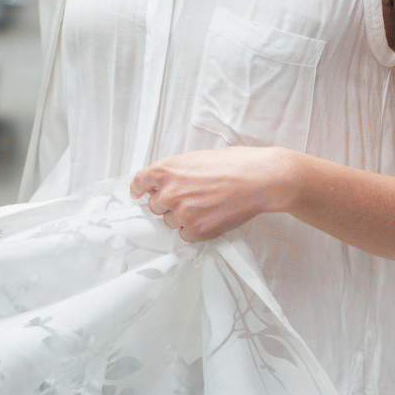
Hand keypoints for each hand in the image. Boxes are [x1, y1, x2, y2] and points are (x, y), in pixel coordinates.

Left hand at [130, 147, 299, 242]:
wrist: (256, 179)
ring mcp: (182, 213)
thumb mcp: (192, 159)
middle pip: (154, 206)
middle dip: (166, 204)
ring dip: (180, 217)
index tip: (139, 194)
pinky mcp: (198, 230)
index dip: (139, 189)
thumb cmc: (229, 164)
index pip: (139, 183)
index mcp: (164, 170)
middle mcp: (168, 193)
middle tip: (186, 198)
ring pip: (169, 221)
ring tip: (202, 207)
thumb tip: (163, 185)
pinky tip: (207, 218)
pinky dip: (192, 230)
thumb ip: (173, 173)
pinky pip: (184, 235)